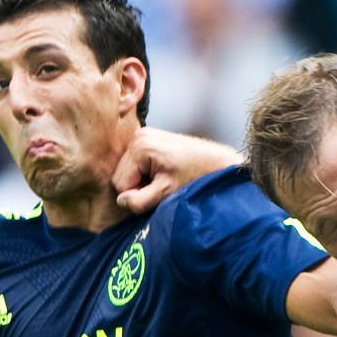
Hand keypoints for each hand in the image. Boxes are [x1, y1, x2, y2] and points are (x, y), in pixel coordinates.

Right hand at [114, 128, 241, 214]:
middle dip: (137, 187)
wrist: (216, 162)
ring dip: (141, 180)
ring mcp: (143, 134)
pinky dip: (145, 172)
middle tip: (161, 187)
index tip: (157, 194)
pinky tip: (162, 172)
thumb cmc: (195, 176)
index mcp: (140, 146)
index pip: (119, 183)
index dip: (136, 195)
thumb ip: (140, 201)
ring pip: (127, 170)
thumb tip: (121, 201)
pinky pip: (135, 163)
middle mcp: (138, 136)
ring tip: (163, 180)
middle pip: (121, 175)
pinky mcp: (148, 138)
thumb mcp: (166, 192)